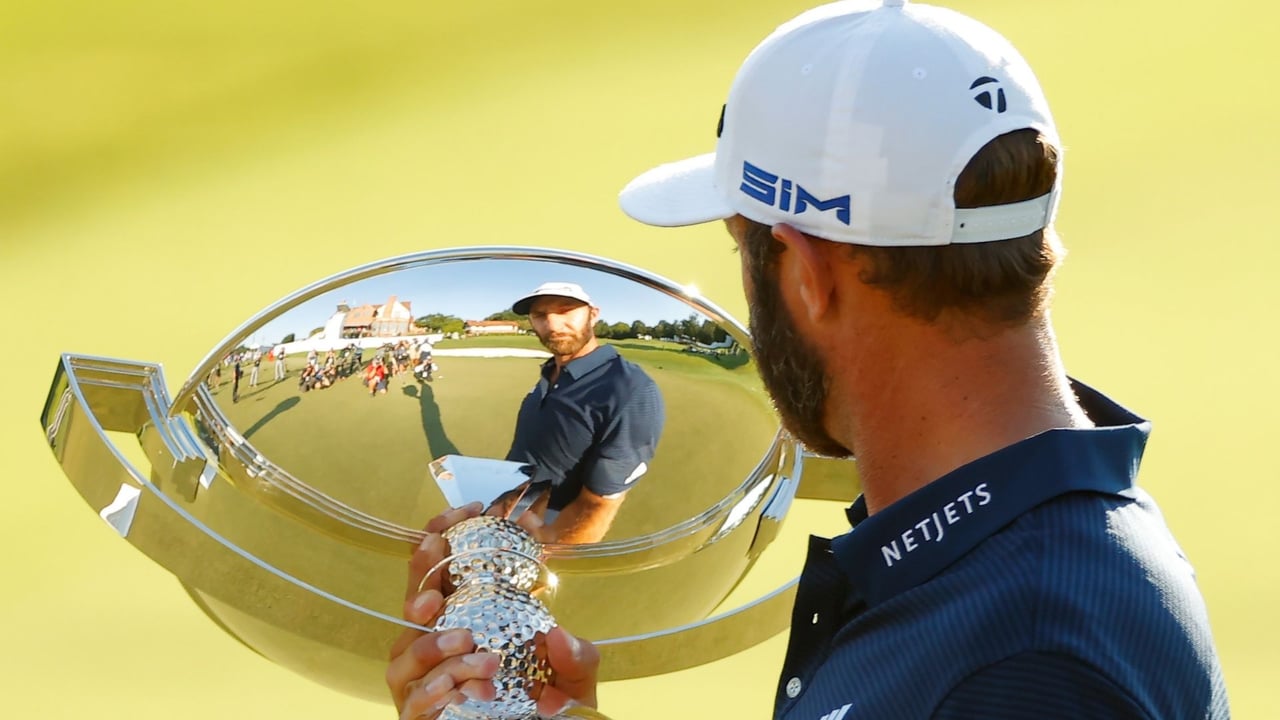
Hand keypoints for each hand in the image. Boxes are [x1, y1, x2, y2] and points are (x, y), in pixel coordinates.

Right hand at [388, 502, 597, 716]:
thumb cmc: (550, 711)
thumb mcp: (573, 683)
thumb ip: (576, 660)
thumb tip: (560, 636)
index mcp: (465, 622)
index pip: (442, 570)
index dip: (445, 535)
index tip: (468, 511)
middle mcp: (436, 650)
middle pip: (411, 606)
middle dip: (419, 591)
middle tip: (436, 598)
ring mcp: (421, 685)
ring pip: (406, 656)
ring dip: (435, 648)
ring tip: (474, 652)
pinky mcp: (418, 718)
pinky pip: (413, 700)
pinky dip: (437, 689)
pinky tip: (465, 689)